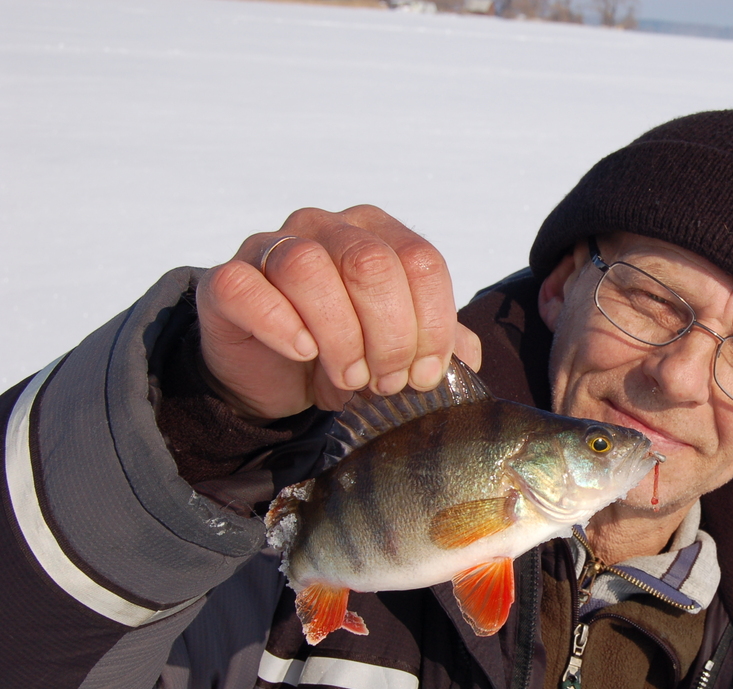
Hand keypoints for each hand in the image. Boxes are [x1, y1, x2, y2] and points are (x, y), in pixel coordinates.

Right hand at [195, 205, 481, 418]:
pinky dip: (281, 324)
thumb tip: (469, 357)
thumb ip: (442, 345)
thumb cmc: (345, 352)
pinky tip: (301, 352)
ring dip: (338, 335)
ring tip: (347, 377)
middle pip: (370, 263)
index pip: (421, 261)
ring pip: (308, 268)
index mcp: (378, 233)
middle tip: (386, 381)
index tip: (425, 374)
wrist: (276, 376)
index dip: (432, 324)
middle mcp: (326, 227)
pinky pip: (248, 288)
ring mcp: (271, 246)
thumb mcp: (402, 350)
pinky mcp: (227, 280)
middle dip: (389, 335)